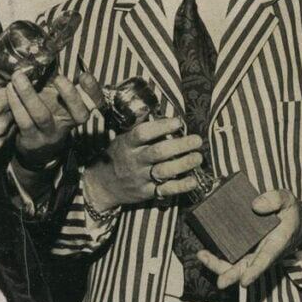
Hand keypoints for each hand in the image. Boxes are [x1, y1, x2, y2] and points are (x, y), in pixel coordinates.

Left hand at [8, 70, 96, 168]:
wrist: (37, 150)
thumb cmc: (48, 115)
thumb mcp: (57, 102)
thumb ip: (58, 84)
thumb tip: (47, 53)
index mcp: (77, 111)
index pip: (94, 103)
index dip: (93, 91)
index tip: (85, 76)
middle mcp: (68, 124)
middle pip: (78, 114)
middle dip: (70, 95)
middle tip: (59, 78)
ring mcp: (50, 134)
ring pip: (42, 115)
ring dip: (29, 94)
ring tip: (18, 76)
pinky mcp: (31, 140)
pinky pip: (23, 121)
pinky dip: (15, 103)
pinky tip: (9, 89)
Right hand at [81, 117, 201, 210]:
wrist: (103, 185)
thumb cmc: (119, 156)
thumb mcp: (122, 138)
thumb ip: (138, 125)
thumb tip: (152, 107)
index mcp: (127, 144)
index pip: (143, 133)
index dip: (161, 127)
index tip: (178, 122)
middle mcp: (134, 161)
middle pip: (158, 152)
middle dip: (180, 145)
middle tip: (197, 140)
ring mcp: (140, 178)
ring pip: (163, 171)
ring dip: (184, 164)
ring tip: (198, 157)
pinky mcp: (147, 193)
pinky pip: (165, 190)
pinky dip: (181, 186)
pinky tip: (194, 180)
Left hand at [195, 189, 301, 287]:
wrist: (295, 222)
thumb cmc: (290, 212)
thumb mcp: (287, 200)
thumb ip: (275, 199)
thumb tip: (255, 205)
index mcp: (276, 243)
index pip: (265, 259)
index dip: (255, 271)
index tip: (244, 282)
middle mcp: (263, 253)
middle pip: (246, 268)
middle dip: (232, 276)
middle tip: (220, 282)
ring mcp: (253, 253)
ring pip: (235, 266)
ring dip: (218, 266)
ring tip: (202, 256)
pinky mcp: (245, 250)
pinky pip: (230, 259)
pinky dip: (216, 258)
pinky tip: (203, 253)